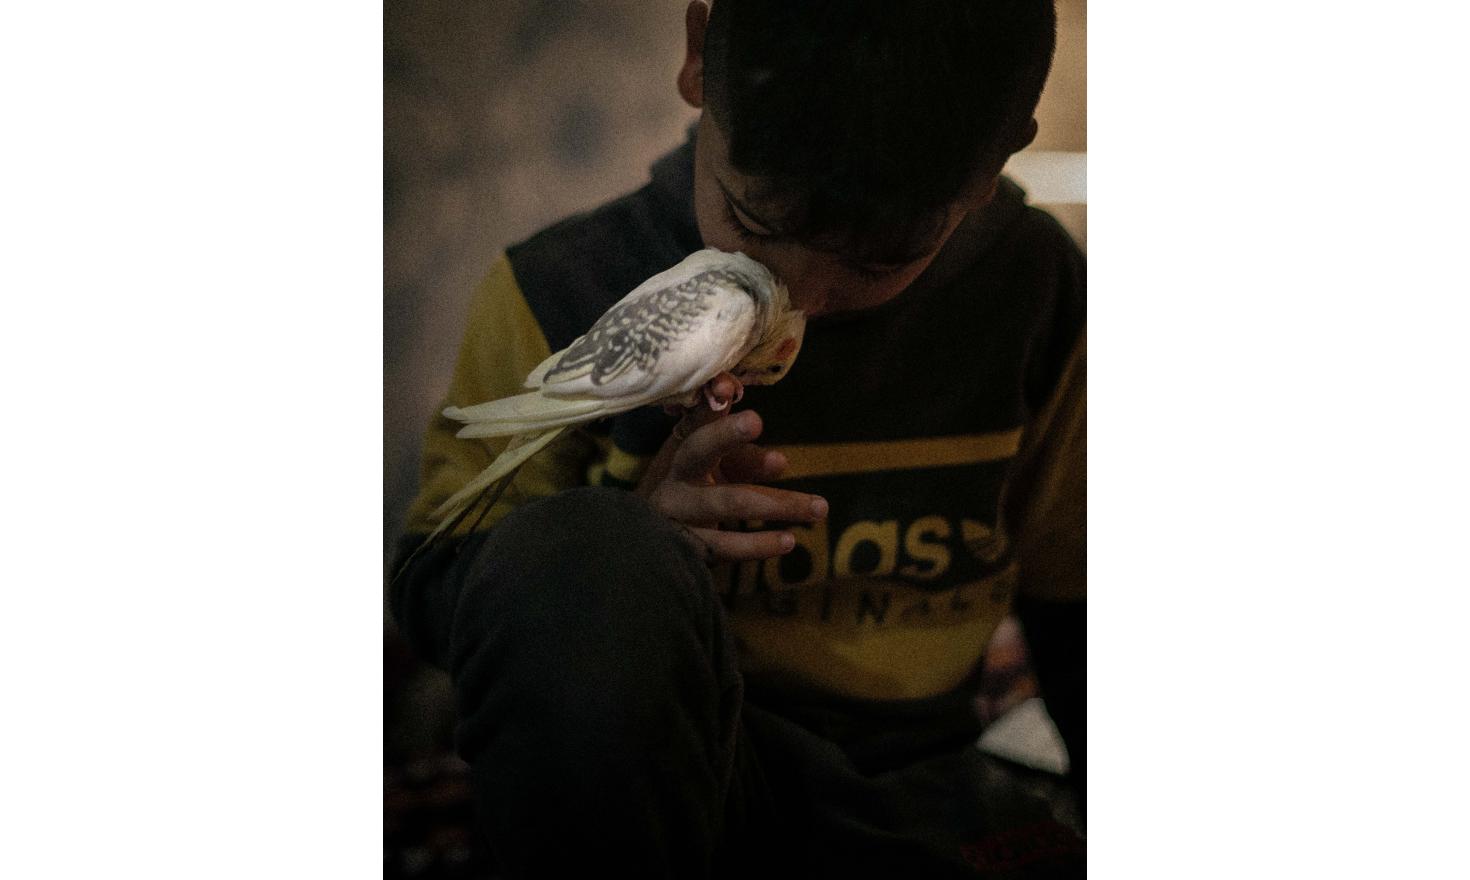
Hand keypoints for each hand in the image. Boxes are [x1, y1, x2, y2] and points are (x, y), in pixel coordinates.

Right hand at [637, 377, 827, 563]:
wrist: (657, 542)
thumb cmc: (698, 492)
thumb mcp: (720, 469)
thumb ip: (748, 459)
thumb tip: (780, 462)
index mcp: (685, 447)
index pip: (697, 416)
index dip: (711, 401)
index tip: (727, 388)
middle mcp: (676, 475)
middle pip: (699, 449)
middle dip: (725, 434)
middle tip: (755, 420)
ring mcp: (678, 512)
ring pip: (729, 502)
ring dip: (777, 503)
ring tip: (819, 507)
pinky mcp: (688, 546)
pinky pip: (726, 545)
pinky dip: (759, 544)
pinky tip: (789, 540)